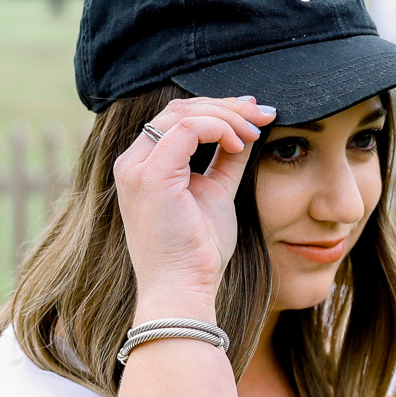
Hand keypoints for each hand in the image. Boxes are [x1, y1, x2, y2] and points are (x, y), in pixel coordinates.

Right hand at [112, 96, 275, 310]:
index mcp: (142, 166)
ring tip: (255, 131)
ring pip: (183, 113)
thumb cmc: (198, 252)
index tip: (253, 115)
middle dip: (225, 106)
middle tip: (262, 113)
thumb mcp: (216, 193)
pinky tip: (240, 143)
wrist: (184, 290)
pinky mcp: (151, 175)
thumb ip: (226, 160)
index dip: (216, 109)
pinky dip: (219, 128)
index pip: (175, 118)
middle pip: (178, 109)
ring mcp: (137, 167)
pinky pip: (188, 129)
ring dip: (227, 116)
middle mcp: (132, 162)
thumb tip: (248, 130)